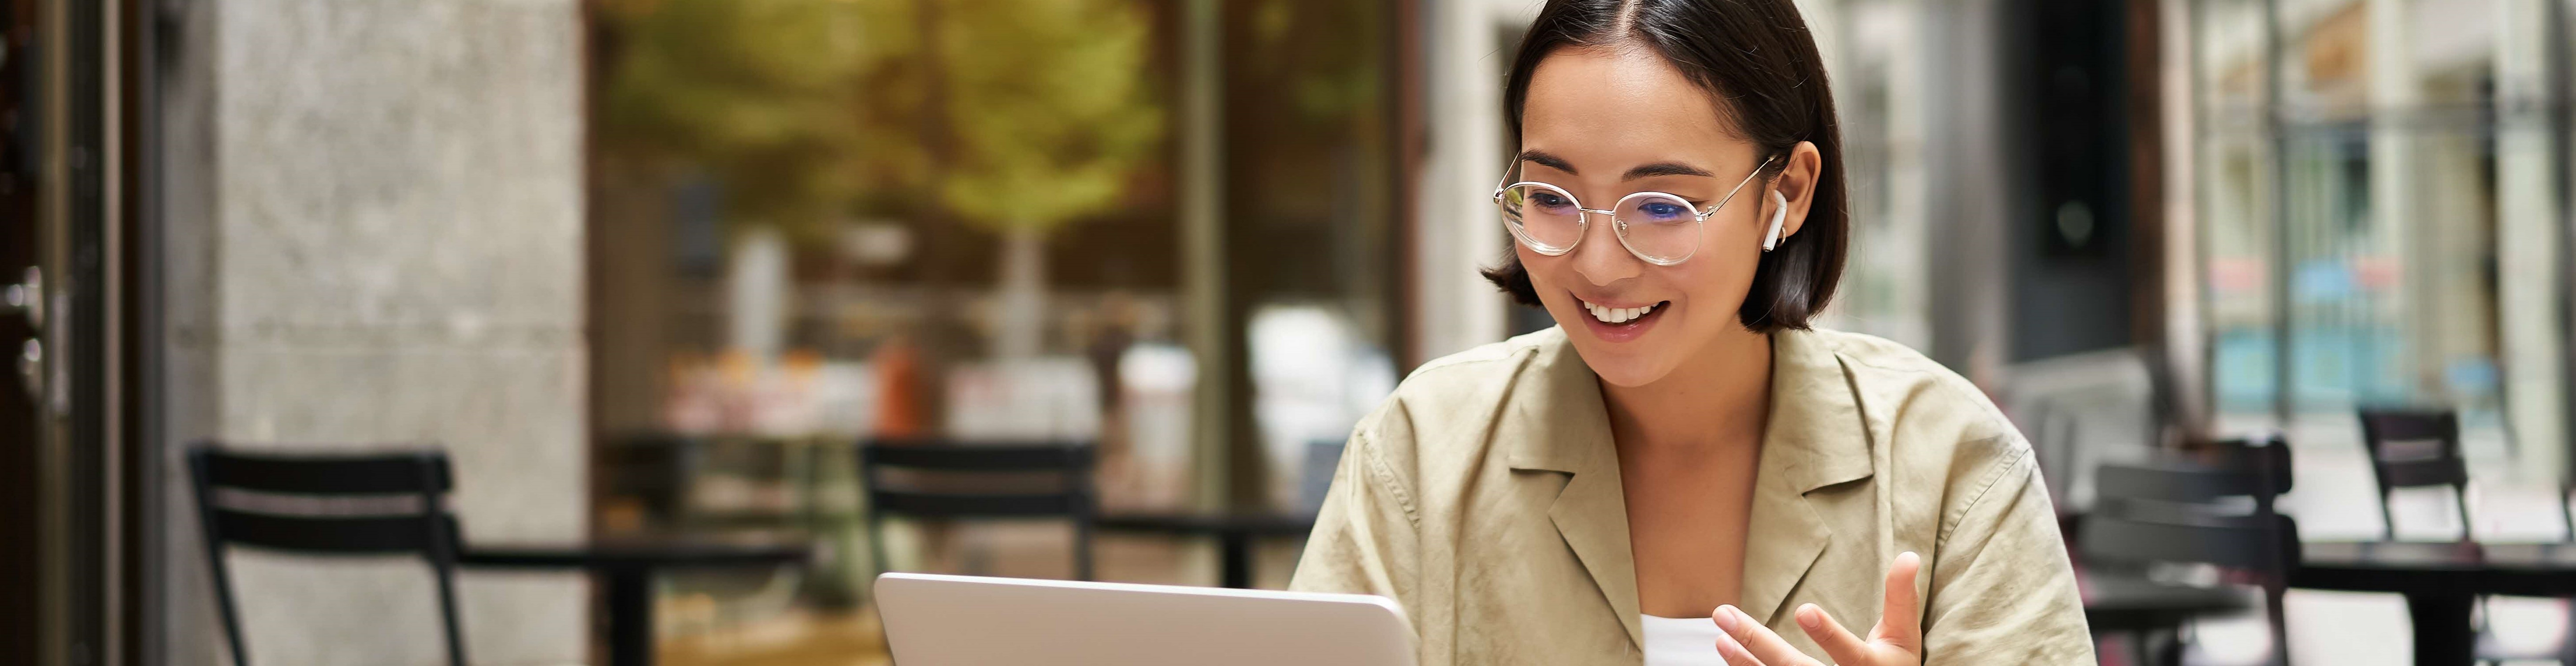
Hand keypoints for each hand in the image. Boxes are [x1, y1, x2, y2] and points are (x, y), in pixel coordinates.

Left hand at [1710, 551, 1922, 665]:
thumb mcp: (1902, 637)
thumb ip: (1901, 599)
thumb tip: (1909, 556)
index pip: (1849, 654)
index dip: (1828, 634)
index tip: (1803, 610)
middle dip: (1758, 643)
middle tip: (1724, 616)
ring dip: (1743, 660)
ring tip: (1720, 636)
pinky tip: (1727, 650)